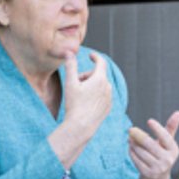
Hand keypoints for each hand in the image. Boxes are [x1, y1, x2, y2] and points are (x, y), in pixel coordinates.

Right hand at [47, 51, 113, 167]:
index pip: (101, 62)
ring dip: (91, 86)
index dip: (95, 57)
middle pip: (97, 75)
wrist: (81, 127)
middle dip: (86, 76)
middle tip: (75, 84)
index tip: (91, 56)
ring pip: (100, 86)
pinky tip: (85, 104)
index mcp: (100, 79)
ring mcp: (109, 98)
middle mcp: (107, 87)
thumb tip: (69, 52)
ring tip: (79, 95)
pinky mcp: (108, 107)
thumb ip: (70, 66)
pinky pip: (102, 96)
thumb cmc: (74, 105)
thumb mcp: (70, 83)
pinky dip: (95, 96)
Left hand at [129, 110, 178, 178]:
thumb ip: (171, 128)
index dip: (157, 129)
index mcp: (174, 150)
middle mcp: (168, 160)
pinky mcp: (147, 174)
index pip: (165, 137)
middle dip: (138, 136)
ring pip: (141, 151)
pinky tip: (131, 148)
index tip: (149, 121)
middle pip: (149, 144)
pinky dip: (132, 152)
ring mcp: (158, 168)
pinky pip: (136, 160)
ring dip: (133, 144)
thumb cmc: (162, 155)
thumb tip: (178, 112)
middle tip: (131, 130)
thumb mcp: (168, 143)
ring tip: (130, 139)